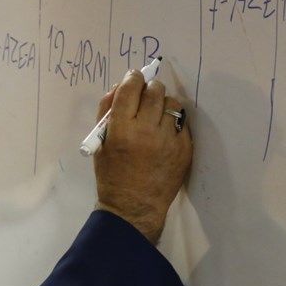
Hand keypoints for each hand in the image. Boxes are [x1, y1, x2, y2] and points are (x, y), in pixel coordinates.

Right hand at [93, 68, 192, 243]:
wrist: (134, 207)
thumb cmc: (112, 175)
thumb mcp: (100, 142)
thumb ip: (106, 111)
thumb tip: (120, 86)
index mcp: (122, 129)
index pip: (131, 89)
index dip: (133, 78)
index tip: (134, 78)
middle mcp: (147, 132)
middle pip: (155, 91)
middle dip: (149, 88)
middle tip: (146, 95)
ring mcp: (169, 141)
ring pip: (172, 104)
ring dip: (163, 104)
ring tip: (156, 115)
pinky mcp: (184, 150)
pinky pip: (182, 123)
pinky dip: (173, 123)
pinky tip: (165, 132)